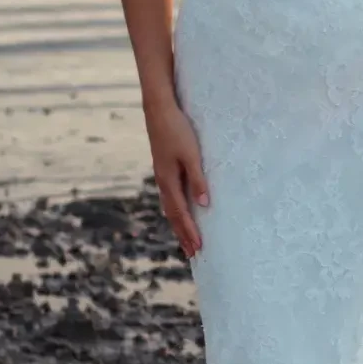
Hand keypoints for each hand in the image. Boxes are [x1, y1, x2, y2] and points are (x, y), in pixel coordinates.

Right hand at [147, 102, 209, 256]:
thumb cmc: (178, 130)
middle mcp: (163, 181)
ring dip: (179, 224)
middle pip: (173, 214)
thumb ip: (198, 180)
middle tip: (193, 253)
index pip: (181, 213)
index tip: (198, 249)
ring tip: (186, 238)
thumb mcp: (192, 155)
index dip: (189, 231)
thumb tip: (203, 205)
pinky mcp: (164, 167)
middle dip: (183, 234)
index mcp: (169, 181)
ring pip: (170, 206)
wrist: (159, 110)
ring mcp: (162, 175)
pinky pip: (170, 196)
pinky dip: (176, 209)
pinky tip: (180, 210)